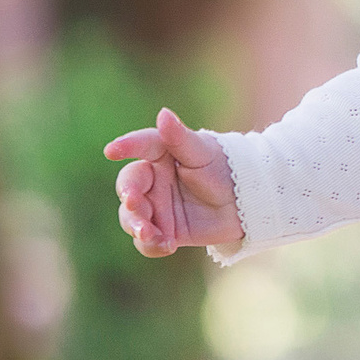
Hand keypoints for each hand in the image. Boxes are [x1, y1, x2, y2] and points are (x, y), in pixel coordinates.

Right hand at [103, 107, 243, 256]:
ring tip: (151, 233)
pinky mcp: (164, 231)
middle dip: (129, 196)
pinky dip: (152, 245)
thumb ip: (180, 138)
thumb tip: (163, 113)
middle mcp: (153, 181)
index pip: (140, 147)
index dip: (126, 147)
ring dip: (136, 225)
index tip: (111, 151)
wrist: (247, 203)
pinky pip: (147, 242)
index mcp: (161, 155)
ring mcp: (156, 207)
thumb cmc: (225, 168)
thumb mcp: (203, 153)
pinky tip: (168, 245)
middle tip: (134, 201)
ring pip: (131, 217)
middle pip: (128, 187)